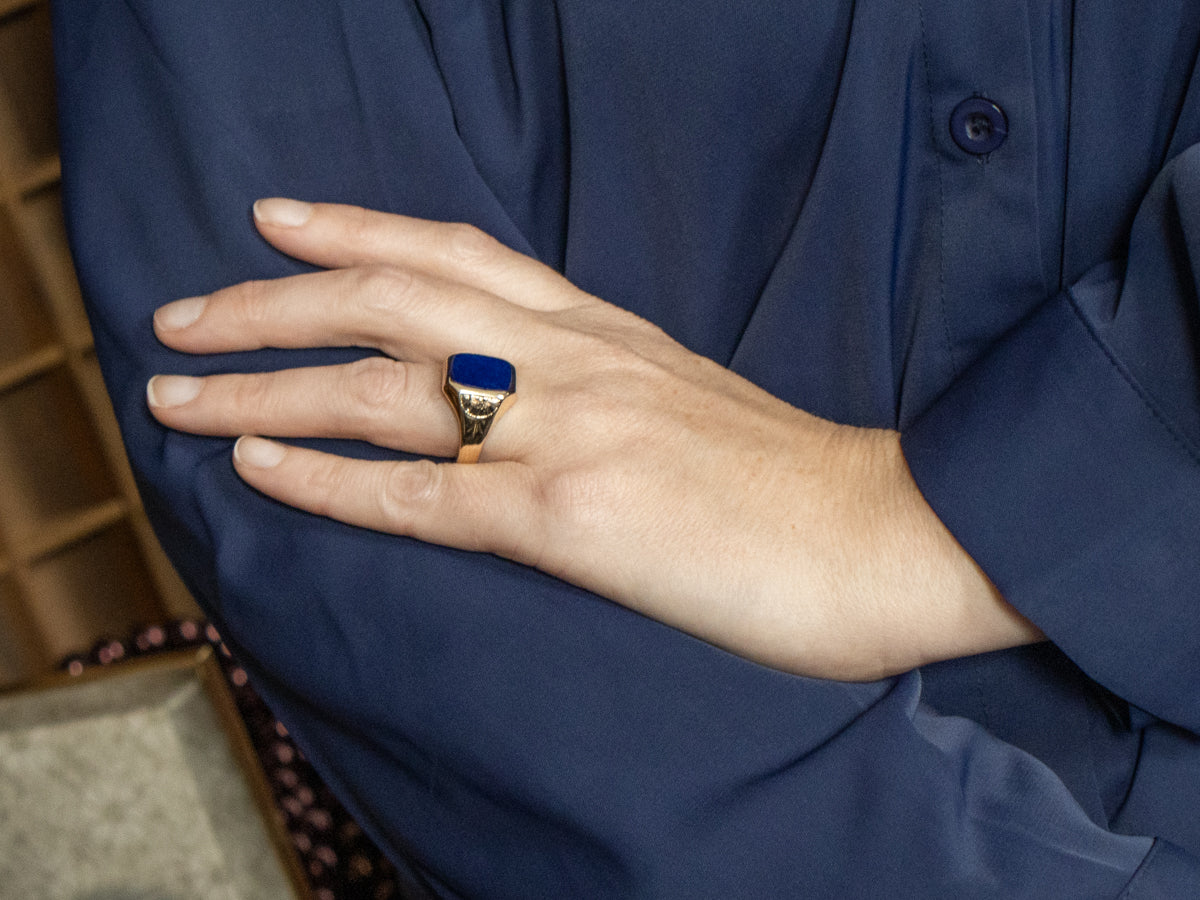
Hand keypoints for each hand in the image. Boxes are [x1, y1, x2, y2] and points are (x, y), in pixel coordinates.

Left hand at [147, 200, 1039, 679]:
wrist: (886, 531)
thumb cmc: (796, 480)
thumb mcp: (690, 401)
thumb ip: (606, 385)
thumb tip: (534, 401)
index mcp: (605, 332)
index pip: (459, 253)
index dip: (358, 229)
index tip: (279, 221)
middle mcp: (573, 360)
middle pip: (394, 299)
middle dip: (273, 299)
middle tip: (185, 310)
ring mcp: (567, 431)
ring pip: (381, 388)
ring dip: (264, 385)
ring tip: (177, 392)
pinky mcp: (569, 516)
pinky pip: (416, 492)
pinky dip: (324, 478)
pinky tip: (254, 468)